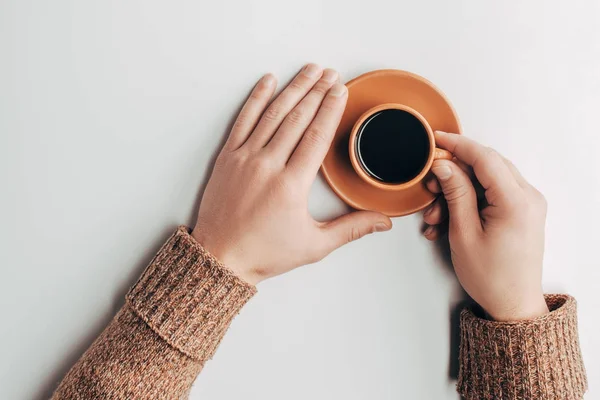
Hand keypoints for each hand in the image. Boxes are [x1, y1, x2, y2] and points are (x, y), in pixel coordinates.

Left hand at [192, 64, 391, 284]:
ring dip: (293, 89)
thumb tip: (384, 221)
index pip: (316, 136)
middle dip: (317, 92)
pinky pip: (243, 120)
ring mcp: (245, 158)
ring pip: (272, 114)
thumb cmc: (266, 253)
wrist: (221, 258)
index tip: (341, 90)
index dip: (331, 109)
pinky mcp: (227, 158)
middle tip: (331, 74)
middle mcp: (267, 166)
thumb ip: (352, 229)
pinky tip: (268, 82)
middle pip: (297, 118)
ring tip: (308, 71)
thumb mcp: (314, 245)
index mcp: (291, 185)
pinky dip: (256, 99)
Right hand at [422, 131, 548, 320]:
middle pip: (487, 165)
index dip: (458, 145)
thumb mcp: (463, 233)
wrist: (512, 304)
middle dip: (454, 171)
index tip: (436, 139)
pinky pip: (493, 193)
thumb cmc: (490, 276)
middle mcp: (528, 197)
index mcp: (517, 202)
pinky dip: (469, 200)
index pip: (485, 158)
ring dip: (458, 190)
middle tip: (430, 184)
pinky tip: (449, 218)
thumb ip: (455, 193)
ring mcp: (527, 203)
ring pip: (487, 179)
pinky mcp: (522, 211)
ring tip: (436, 215)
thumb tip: (445, 164)